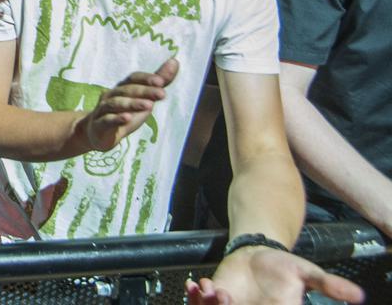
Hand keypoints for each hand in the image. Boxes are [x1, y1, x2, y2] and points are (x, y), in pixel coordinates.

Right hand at [78, 58, 178, 151]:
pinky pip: (107, 120)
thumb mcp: (144, 99)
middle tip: (162, 94)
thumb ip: (159, 82)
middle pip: (127, 90)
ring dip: (133, 103)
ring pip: (117, 103)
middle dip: (145, 91)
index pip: (133, 78)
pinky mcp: (99, 125)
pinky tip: (127, 118)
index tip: (161, 81)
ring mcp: (103, 109)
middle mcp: (111, 95)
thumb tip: (175, 61)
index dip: (146, 79)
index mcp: (123, 88)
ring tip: (149, 105)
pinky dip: (117, 118)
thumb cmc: (124, 113)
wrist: (98, 133)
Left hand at [186, 246, 363, 303]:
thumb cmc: (283, 266)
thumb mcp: (306, 272)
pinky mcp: (214, 302)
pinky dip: (196, 297)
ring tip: (213, 289)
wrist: (258, 254)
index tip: (255, 303)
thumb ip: (329, 285)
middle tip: (227, 297)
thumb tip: (358, 295)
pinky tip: (199, 284)